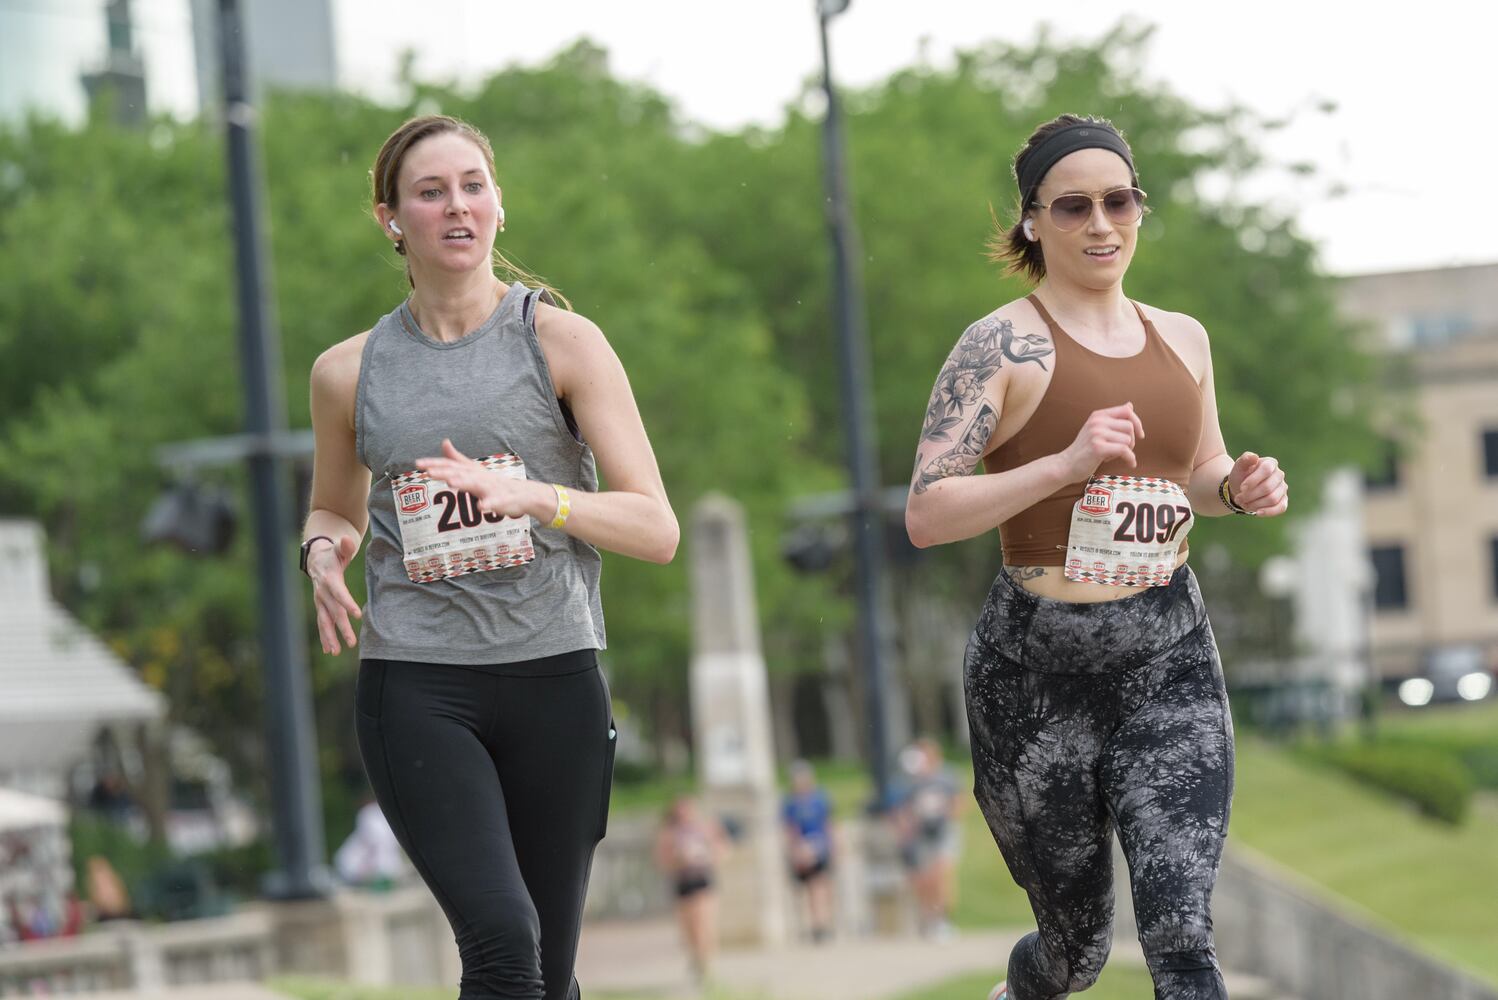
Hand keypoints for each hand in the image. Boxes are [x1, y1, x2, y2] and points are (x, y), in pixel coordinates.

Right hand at [308, 535, 361, 654]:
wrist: (316, 558)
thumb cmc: (333, 554)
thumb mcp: (339, 548)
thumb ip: (344, 546)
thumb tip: (346, 540)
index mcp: (330, 579)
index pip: (339, 593)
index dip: (347, 603)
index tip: (357, 615)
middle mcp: (322, 592)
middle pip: (333, 612)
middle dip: (342, 628)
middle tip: (352, 642)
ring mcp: (319, 601)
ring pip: (324, 621)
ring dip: (329, 637)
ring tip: (335, 652)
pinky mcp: (320, 606)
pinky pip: (322, 622)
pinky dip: (324, 636)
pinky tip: (329, 650)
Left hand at [414, 439, 549, 519]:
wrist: (524, 494)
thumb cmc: (495, 483)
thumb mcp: (474, 469)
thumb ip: (457, 458)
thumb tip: (444, 442)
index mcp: (472, 471)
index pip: (451, 465)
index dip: (435, 464)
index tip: (418, 464)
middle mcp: (479, 476)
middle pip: (460, 473)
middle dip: (444, 472)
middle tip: (428, 472)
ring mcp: (491, 487)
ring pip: (476, 484)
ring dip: (464, 482)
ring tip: (451, 482)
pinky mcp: (502, 499)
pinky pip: (495, 502)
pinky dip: (488, 504)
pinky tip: (481, 507)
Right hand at [1060, 402, 1145, 480]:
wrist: (1066, 465)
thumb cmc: (1084, 449)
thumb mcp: (1097, 429)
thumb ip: (1113, 419)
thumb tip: (1130, 405)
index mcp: (1098, 415)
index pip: (1126, 411)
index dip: (1137, 422)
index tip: (1140, 435)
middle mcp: (1097, 421)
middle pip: (1129, 426)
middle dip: (1132, 440)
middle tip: (1124, 451)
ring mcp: (1096, 434)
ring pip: (1128, 439)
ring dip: (1127, 451)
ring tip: (1115, 455)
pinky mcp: (1098, 448)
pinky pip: (1124, 450)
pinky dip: (1130, 459)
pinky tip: (1130, 463)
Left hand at [1228, 451, 1287, 516]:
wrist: (1241, 489)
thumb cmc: (1241, 476)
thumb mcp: (1239, 467)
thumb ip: (1245, 460)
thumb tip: (1253, 457)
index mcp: (1270, 463)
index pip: (1266, 470)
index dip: (1253, 480)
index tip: (1242, 488)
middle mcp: (1279, 474)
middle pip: (1268, 487)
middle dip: (1250, 495)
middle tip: (1238, 498)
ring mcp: (1283, 488)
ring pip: (1272, 499)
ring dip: (1255, 504)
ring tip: (1243, 504)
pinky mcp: (1283, 500)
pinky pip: (1281, 508)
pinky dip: (1269, 512)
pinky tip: (1258, 513)